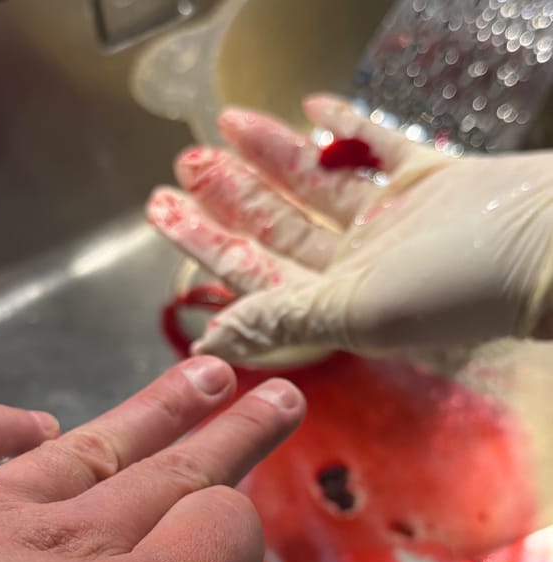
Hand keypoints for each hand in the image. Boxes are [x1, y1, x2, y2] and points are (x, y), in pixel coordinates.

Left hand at [0, 358, 304, 561]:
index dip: (238, 530)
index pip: (220, 532)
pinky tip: (35, 422)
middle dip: (235, 433)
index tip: (238, 533)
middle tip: (274, 396)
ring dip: (157, 408)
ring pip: (95, 443)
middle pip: (177, 470)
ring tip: (203, 375)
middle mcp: (64, 555)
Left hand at [147, 94, 552, 361]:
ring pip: (318, 185)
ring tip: (223, 123)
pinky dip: (347, 127)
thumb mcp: (359, 310)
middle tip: (181, 163)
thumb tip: (212, 341)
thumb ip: (284, 319)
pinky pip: (379, 148)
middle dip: (229, 195)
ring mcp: (395, 222)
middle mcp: (360, 266)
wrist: (551, 245)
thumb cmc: (457, 285)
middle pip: (279, 226)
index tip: (162, 210)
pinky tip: (310, 107)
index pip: (254, 270)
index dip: (205, 242)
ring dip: (272, 156)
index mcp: (338, 302)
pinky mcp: (431, 181)